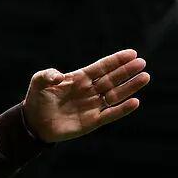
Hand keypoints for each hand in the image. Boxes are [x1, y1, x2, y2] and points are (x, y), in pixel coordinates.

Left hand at [21, 48, 150, 142]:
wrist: (33, 123)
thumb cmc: (37, 99)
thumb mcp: (38, 82)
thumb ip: (47, 75)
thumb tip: (59, 76)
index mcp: (80, 78)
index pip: (102, 67)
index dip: (117, 60)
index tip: (132, 53)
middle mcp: (89, 91)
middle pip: (112, 79)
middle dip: (127, 71)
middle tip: (142, 63)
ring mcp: (92, 106)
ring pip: (115, 95)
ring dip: (130, 87)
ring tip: (145, 77)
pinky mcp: (91, 121)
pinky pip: (110, 114)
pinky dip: (122, 109)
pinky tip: (135, 102)